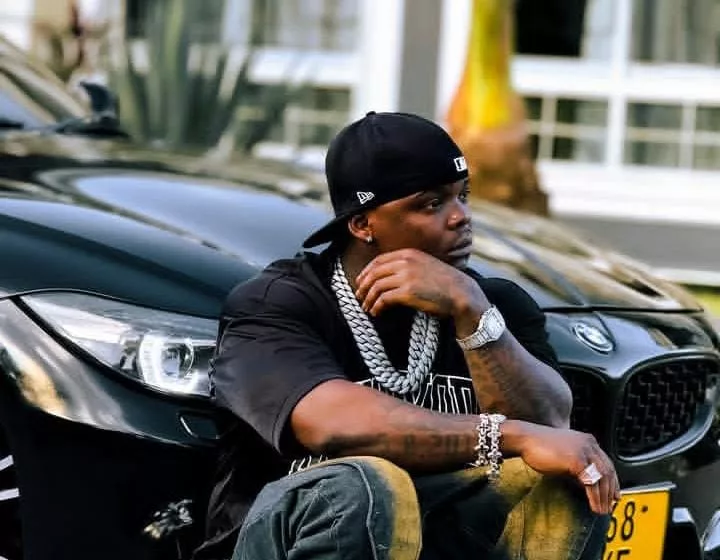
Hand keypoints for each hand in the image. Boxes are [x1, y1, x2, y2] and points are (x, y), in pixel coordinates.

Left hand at [355, 249, 488, 318]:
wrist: (462, 293)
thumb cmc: (446, 283)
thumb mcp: (426, 265)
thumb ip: (408, 266)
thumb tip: (388, 277)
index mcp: (409, 253)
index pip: (379, 260)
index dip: (366, 272)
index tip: (361, 281)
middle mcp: (405, 262)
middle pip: (374, 273)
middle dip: (363, 286)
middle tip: (359, 296)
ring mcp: (406, 276)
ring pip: (376, 286)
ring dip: (368, 298)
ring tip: (367, 307)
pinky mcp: (407, 292)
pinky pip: (383, 299)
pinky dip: (377, 306)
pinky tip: (377, 312)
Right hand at [509, 421, 620, 514]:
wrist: (525, 438)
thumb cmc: (539, 446)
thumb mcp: (564, 454)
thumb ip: (577, 465)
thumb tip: (587, 483)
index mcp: (587, 440)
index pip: (606, 462)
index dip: (613, 480)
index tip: (614, 494)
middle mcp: (589, 444)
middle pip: (608, 471)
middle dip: (610, 491)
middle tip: (610, 505)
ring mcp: (584, 451)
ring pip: (602, 478)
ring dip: (604, 497)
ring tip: (602, 510)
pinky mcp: (577, 460)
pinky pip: (591, 483)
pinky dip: (594, 497)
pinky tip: (594, 506)